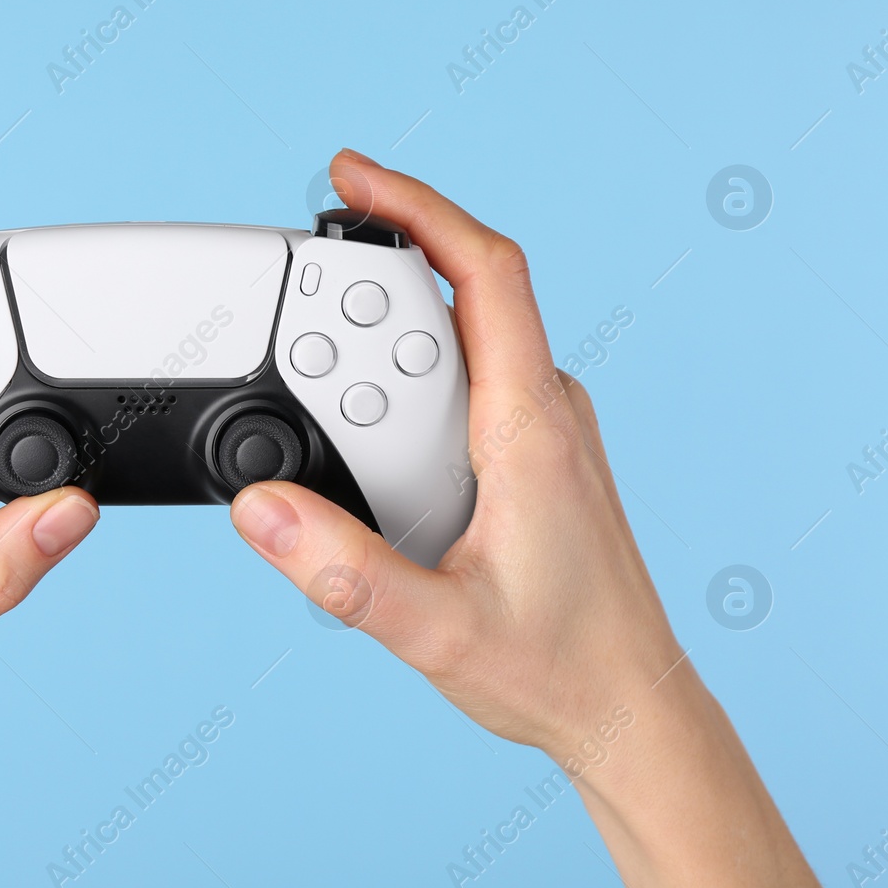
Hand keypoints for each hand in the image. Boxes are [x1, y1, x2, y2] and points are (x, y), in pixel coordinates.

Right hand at [229, 149, 840, 887]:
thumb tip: (259, 508)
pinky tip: (365, 415)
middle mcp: (545, 411)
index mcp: (531, 426)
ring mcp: (543, 429)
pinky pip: (467, 378)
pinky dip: (407, 370)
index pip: (486, 273)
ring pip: (462, 337)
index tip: (353, 177)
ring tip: (318, 360)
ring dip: (387, 330)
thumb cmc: (557, 667)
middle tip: (298, 283)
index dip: (419, 206)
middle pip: (460, 292)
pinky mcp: (534, 453)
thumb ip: (342, 572)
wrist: (628, 710)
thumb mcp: (434, 631)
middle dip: (375, 267)